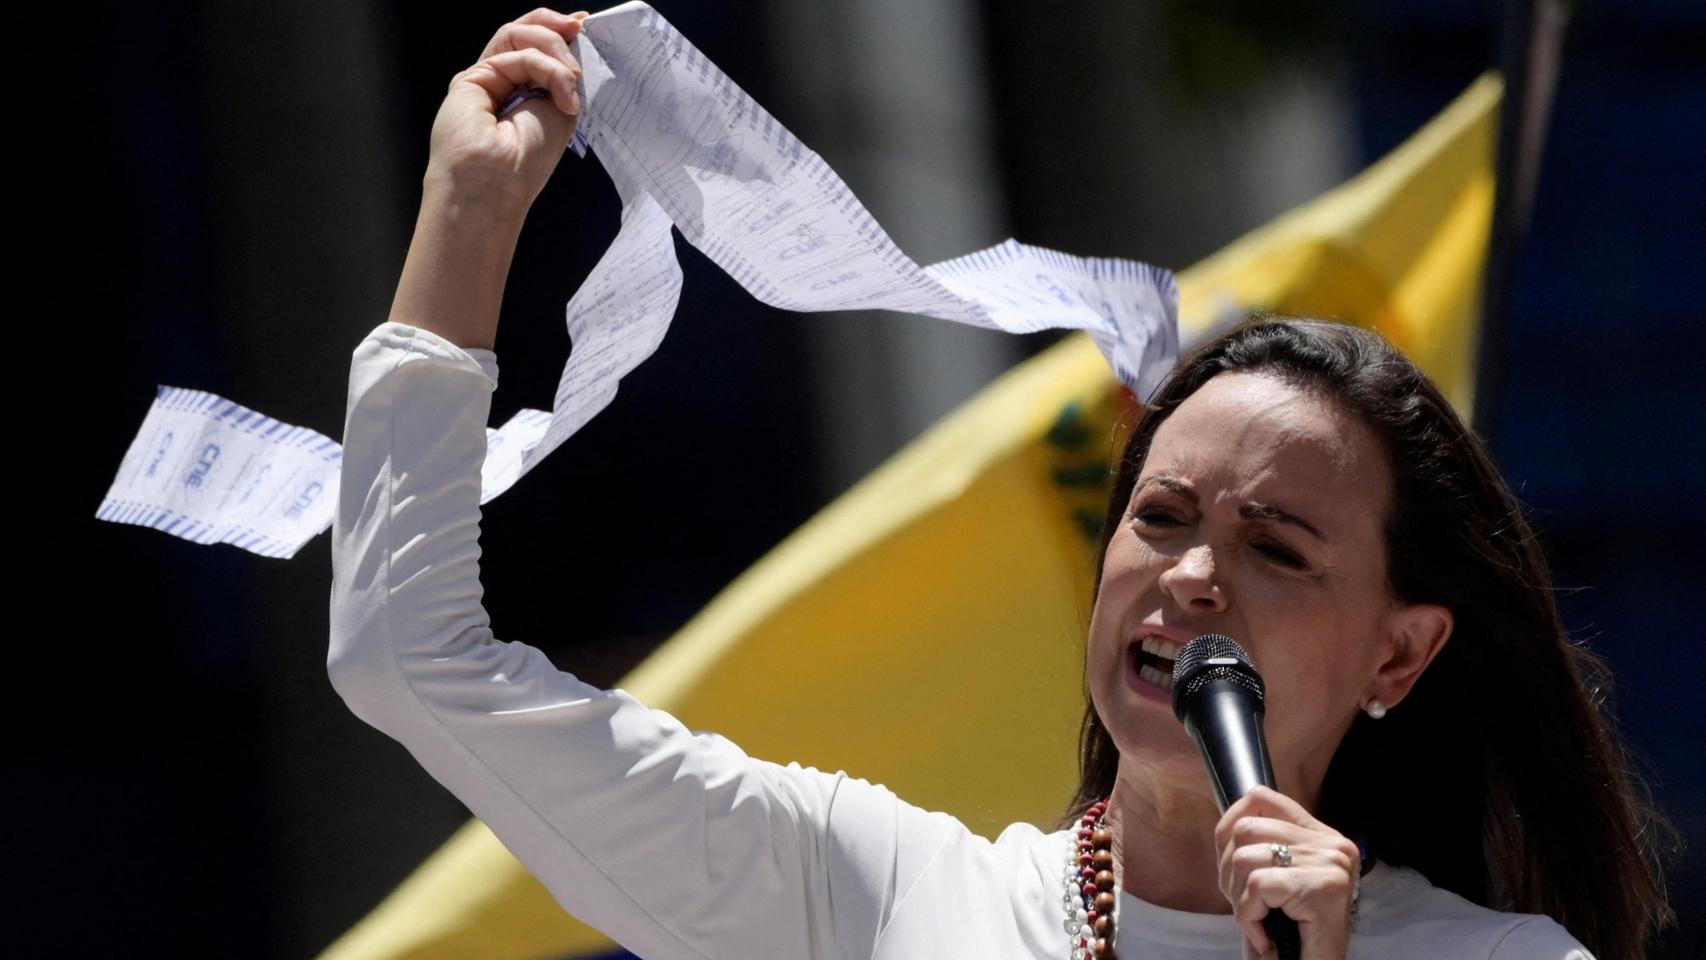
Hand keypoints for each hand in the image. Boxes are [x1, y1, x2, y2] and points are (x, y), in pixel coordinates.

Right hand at [425, 8, 589, 216]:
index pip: (539, 52)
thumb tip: (572, 54)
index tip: (586, 27)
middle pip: (523, 34)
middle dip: (554, 25)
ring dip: (552, 46)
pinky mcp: (470, 79)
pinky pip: (512, 52)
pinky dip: (543, 66)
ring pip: (516, 35)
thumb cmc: (524, 166)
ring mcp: (484, 80)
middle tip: (579, 27)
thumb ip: (562, 81)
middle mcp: (502, 85)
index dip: (560, 34)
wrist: (493, 187)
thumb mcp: (561, 113)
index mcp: (523, 96)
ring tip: (571, 76)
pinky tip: (561, 90)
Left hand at [1215, 786, 1359, 959]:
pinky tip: (1264, 934)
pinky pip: (1258, 886)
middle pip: (1245, 829)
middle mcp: (1332, 844)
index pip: (1262, 798)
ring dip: (1239, 898)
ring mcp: (1331, 863)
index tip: (1230, 864)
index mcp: (1321, 837)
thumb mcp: (1273, 879)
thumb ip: (1260, 846)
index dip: (1228, 828)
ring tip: (1257, 921)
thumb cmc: (1287, 933)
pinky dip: (1248, 915)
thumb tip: (1227, 824)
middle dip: (1228, 871)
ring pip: (1247, 857)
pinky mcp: (1324, 887)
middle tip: (1246, 904)